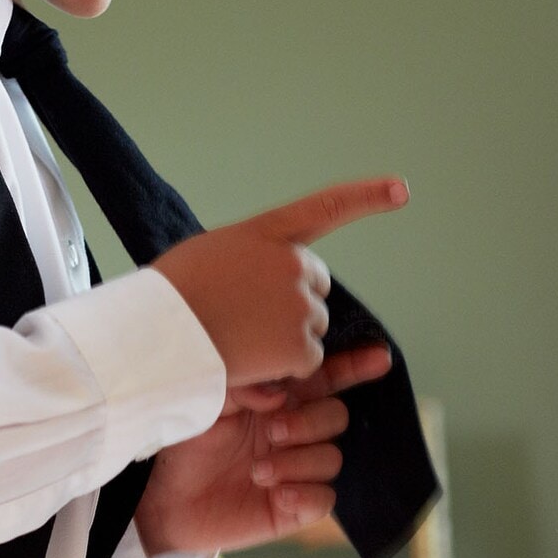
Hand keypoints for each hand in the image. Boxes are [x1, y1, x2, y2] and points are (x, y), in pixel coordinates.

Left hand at [133, 344, 393, 555]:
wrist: (162, 494)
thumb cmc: (187, 438)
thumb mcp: (211, 399)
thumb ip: (247, 387)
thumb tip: (280, 395)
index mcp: (282, 398)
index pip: (327, 378)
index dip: (356, 366)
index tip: (379, 356)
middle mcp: (297, 432)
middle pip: (337, 416)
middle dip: (310, 422)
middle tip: (272, 430)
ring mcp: (298, 470)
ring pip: (332, 458)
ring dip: (298, 461)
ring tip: (258, 470)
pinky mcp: (292, 509)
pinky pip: (324, 500)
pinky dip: (304, 495)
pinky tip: (276, 494)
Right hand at [150, 178, 406, 386]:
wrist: (156, 336)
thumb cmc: (171, 299)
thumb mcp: (212, 254)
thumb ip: (250, 258)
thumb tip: (265, 285)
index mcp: (268, 233)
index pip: (327, 206)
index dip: (367, 197)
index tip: (401, 189)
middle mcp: (293, 263)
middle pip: (315, 288)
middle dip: (291, 305)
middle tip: (244, 316)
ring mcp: (300, 304)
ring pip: (310, 328)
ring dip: (284, 340)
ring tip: (238, 338)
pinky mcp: (301, 345)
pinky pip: (306, 362)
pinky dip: (284, 368)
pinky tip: (249, 359)